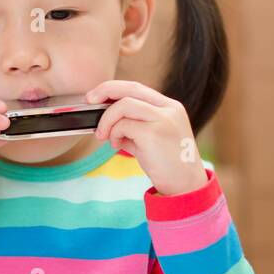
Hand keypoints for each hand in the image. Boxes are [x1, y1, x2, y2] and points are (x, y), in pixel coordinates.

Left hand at [85, 80, 207, 195]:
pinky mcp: (154, 133)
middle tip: (89, 101)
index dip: (114, 88)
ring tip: (105, 136)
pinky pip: (123, 125)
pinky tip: (116, 146)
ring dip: (107, 120)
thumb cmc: (167, 164)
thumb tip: (105, 121)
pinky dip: (114, 134)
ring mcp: (163, 119)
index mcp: (170, 107)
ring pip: (123, 105)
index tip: (96, 96)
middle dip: (105, 90)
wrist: (185, 185)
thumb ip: (133, 127)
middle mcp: (169, 108)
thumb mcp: (151, 139)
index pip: (137, 88)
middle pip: (130, 88)